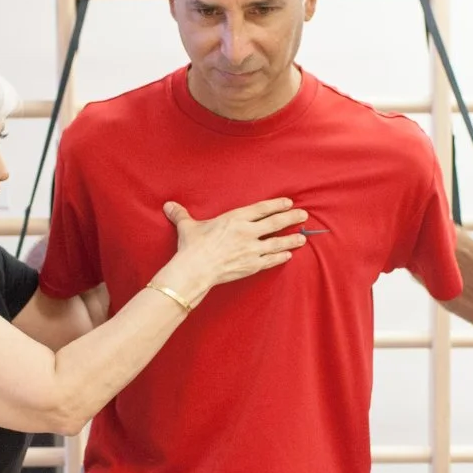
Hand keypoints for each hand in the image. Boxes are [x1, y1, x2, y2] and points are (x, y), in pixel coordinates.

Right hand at [162, 197, 307, 298]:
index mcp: (235, 219)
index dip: (276, 205)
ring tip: (302, 238)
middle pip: (275, 223)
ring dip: (291, 239)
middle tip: (304, 216)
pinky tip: (288, 255)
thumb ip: (182, 215)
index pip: (261, 209)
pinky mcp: (251, 266)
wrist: (196, 269)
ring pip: (277, 242)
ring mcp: (251, 250)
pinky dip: (280, 257)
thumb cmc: (192, 247)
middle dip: (291, 218)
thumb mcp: (188, 227)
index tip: (288, 203)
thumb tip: (168, 206)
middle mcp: (247, 232)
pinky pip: (270, 260)